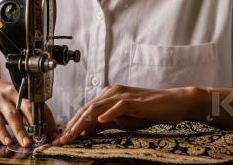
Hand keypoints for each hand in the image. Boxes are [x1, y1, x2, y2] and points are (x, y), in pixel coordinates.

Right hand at [0, 74, 57, 147]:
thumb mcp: (12, 97)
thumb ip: (24, 110)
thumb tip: (40, 127)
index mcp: (21, 93)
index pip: (38, 106)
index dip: (47, 119)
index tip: (54, 133)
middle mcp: (12, 95)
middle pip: (27, 109)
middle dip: (37, 124)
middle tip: (44, 138)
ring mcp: (0, 101)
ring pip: (13, 116)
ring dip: (21, 131)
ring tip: (27, 143)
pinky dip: (2, 132)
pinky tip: (7, 140)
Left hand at [53, 84, 200, 145]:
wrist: (172, 103)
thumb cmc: (147, 112)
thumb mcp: (121, 121)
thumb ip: (104, 124)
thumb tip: (85, 132)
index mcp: (106, 97)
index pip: (84, 112)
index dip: (71, 125)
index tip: (61, 139)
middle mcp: (110, 93)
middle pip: (86, 109)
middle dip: (72, 126)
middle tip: (61, 140)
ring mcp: (122, 95)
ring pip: (97, 108)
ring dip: (83, 122)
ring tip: (73, 134)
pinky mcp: (134, 101)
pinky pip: (119, 106)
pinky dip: (109, 113)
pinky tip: (101, 121)